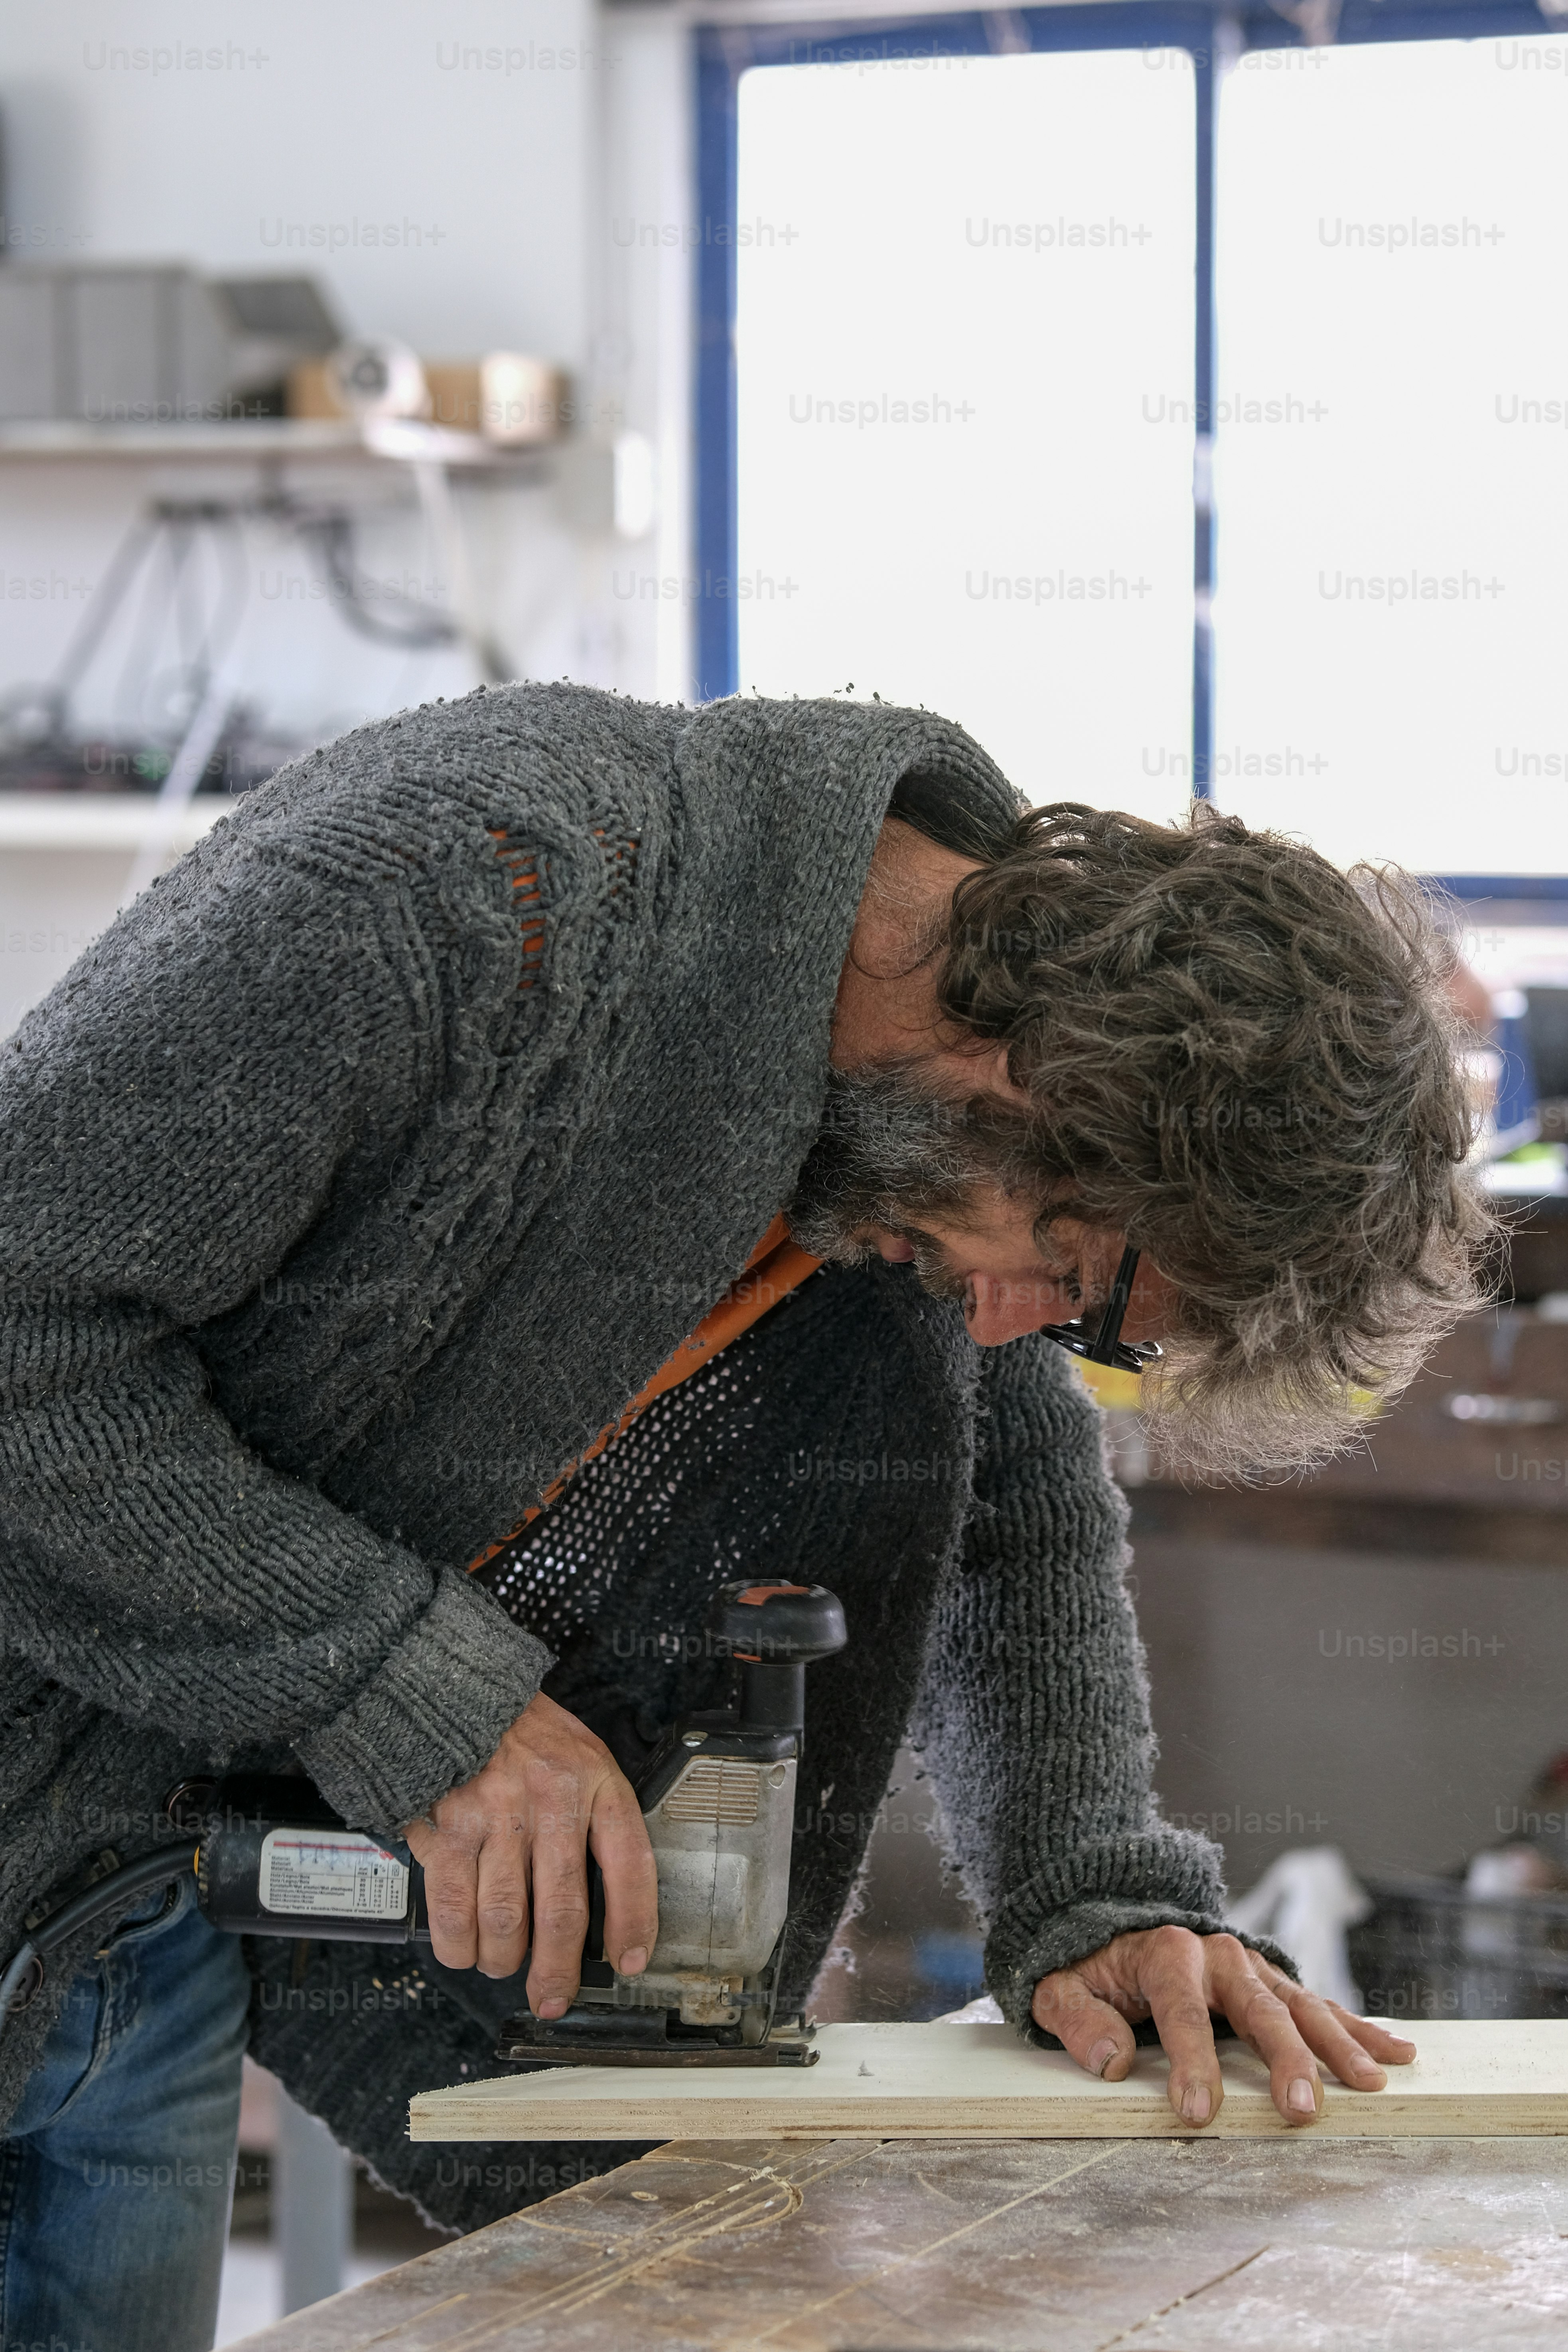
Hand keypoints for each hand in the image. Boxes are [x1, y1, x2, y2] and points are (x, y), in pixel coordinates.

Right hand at [403, 1692, 657, 2013]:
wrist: (455, 1692)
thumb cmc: (524, 1734)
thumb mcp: (582, 1757)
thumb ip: (595, 1819)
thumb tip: (604, 1905)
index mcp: (596, 1781)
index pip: (630, 1864)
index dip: (634, 1922)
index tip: (630, 1961)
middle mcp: (551, 1800)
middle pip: (563, 1911)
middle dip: (558, 1970)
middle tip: (554, 1997)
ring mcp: (497, 1815)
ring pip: (506, 1921)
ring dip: (504, 1959)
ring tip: (503, 1962)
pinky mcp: (448, 1829)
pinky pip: (454, 1909)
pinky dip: (458, 1944)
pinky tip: (465, 1948)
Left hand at [1031, 1926, 1415, 2126]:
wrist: (1110, 1923)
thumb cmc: (1087, 1966)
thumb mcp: (1058, 1988)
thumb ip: (1077, 2020)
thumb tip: (1112, 2061)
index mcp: (1166, 1954)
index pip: (1182, 2013)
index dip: (1190, 2063)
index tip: (1196, 2112)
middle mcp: (1218, 1954)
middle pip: (1258, 2009)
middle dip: (1284, 2059)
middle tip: (1302, 2108)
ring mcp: (1251, 1967)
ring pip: (1302, 2006)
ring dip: (1337, 2045)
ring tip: (1370, 2083)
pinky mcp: (1272, 1982)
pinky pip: (1319, 2005)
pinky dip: (1358, 2027)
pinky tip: (1396, 2051)